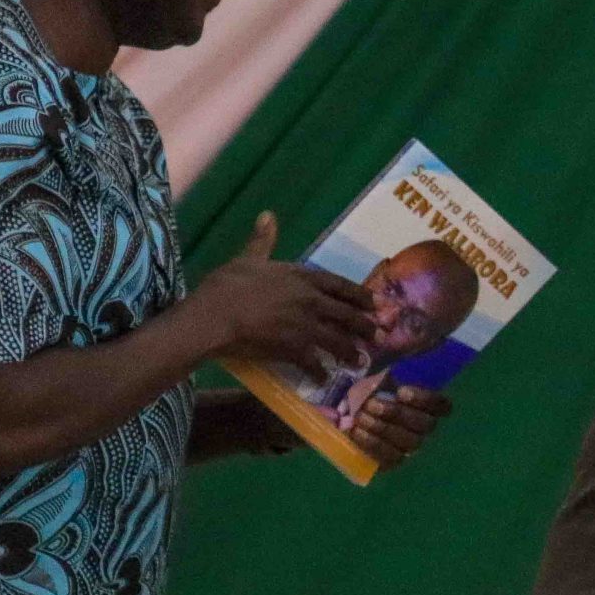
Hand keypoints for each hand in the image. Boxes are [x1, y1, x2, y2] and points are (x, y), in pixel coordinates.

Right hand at [187, 213, 375, 370]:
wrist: (214, 316)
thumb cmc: (228, 285)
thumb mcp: (248, 258)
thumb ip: (263, 240)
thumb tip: (269, 215)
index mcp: (302, 277)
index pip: (339, 285)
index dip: (360, 295)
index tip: (375, 304)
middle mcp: (311, 301)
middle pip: (347, 315)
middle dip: (365, 327)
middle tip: (380, 337)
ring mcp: (305, 326)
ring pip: (337, 341)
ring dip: (350, 352)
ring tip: (360, 362)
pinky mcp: (294, 348)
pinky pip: (313, 363)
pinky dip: (319, 372)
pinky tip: (323, 379)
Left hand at [345, 385, 452, 469]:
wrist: (343, 419)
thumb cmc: (363, 395)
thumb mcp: (374, 380)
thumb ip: (381, 376)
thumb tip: (375, 364)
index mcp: (425, 405)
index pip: (442, 406)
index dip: (426, 400)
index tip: (401, 392)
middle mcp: (423, 428)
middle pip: (426, 424)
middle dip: (396, 413)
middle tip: (370, 404)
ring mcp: (410, 447)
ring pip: (409, 441)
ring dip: (382, 428)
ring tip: (359, 417)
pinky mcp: (393, 461)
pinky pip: (391, 457)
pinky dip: (372, 444)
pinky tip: (356, 432)